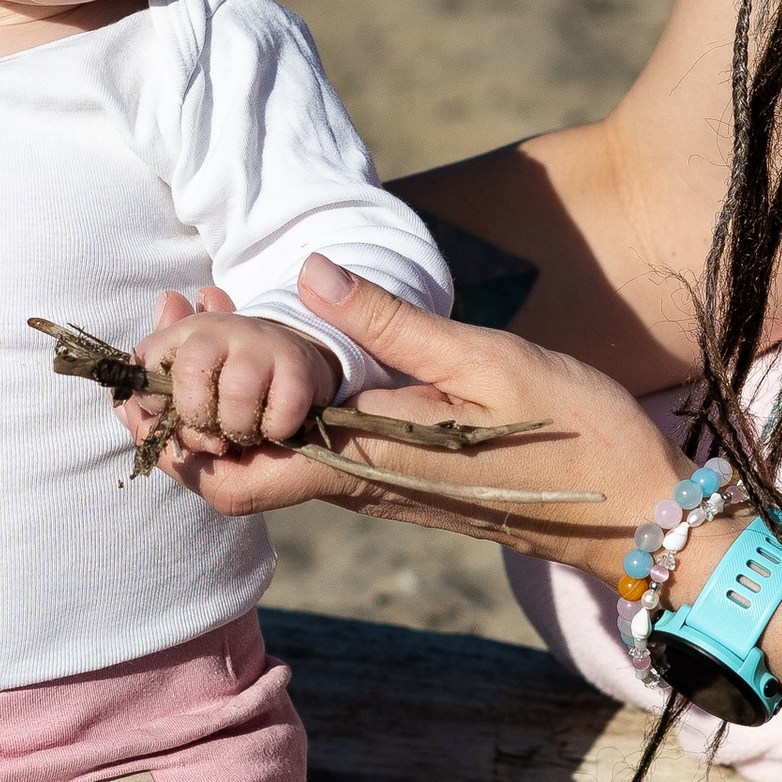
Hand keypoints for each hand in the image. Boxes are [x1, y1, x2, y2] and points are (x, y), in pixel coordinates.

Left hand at [157, 255, 688, 576]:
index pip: (231, 470)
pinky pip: (305, 457)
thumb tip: (307, 272)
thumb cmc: (567, 431)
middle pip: (229, 478)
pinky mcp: (395, 480)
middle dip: (180, 414)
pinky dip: (270, 409)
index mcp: (362, 460)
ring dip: (222, 405)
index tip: (153, 352)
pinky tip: (279, 352)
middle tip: (163, 333)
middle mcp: (355, 486)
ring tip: (208, 323)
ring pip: (264, 465)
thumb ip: (390, 320)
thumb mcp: (482, 357)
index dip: (174, 424)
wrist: (627, 510)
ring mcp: (374, 488)